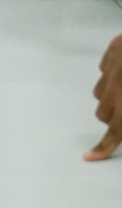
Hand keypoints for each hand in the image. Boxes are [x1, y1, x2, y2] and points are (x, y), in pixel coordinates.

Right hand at [87, 34, 121, 161]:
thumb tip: (120, 124)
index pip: (114, 134)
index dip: (102, 148)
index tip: (89, 156)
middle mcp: (115, 89)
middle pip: (102, 114)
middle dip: (112, 116)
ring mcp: (111, 68)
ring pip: (99, 92)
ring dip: (109, 95)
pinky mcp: (111, 51)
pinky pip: (104, 69)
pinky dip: (111, 73)